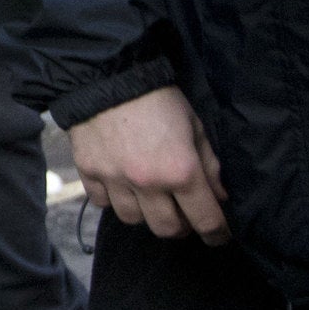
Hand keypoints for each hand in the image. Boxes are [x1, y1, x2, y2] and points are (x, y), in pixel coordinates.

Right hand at [69, 85, 229, 244]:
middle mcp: (148, 183)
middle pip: (167, 229)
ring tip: (148, 198)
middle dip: (180, 226)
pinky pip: (102, 202)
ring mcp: (115, 180)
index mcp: (181, 171)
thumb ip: (210, 165)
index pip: (206, 220)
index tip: (219, 234)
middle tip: (182, 213)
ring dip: (144, 213)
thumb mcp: (194, 126)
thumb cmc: (158, 98)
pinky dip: (113, 198)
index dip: (218, 233)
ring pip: (133, 220)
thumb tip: (219, 197)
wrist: (108, 76)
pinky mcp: (89, 172)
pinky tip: (120, 185)